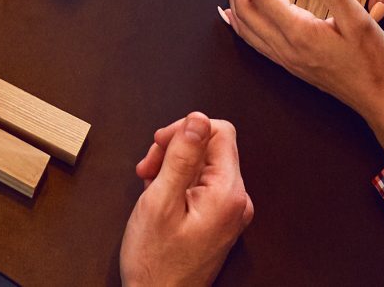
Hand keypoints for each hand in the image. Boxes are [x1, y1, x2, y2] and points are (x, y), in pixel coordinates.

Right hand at [119, 113, 251, 286]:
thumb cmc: (156, 264)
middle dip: (174, 151)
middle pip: (209, 148)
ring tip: (149, 188)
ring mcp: (228, 213)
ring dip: (172, 168)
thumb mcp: (161, 201)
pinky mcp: (218, 222)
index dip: (185, 130)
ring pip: (202, 167)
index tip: (159, 146)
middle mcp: (236, 201)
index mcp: (228, 193)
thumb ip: (181, 156)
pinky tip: (159, 200)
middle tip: (148, 170)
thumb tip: (197, 120)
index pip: (219, 131)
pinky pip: (200, 187)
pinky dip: (177, 186)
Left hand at [220, 0, 383, 159]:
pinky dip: (239, 17)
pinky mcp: (288, 61)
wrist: (380, 99)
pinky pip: (251, 38)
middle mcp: (283, 47)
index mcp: (297, 33)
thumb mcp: (358, 18)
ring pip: (242, 22)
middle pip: (242, 5)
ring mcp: (283, 57)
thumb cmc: (373, 62)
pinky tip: (237, 10)